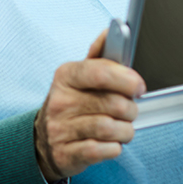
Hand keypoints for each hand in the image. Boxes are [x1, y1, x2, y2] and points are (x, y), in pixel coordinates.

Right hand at [33, 30, 144, 181]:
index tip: (139, 86)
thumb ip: (99, 56)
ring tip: (122, 128)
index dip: (125, 79)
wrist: (44, 140)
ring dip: (125, 131)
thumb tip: (111, 31)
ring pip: (111, 129)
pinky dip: (114, 148)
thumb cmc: (70, 104)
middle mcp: (61, 101)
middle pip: (113, 104)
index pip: (99, 73)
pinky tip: (110, 143)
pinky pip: (104, 151)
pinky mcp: (67, 153)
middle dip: (130, 110)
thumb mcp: (79, 77)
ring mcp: (61, 128)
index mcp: (66, 76)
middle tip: (129, 110)